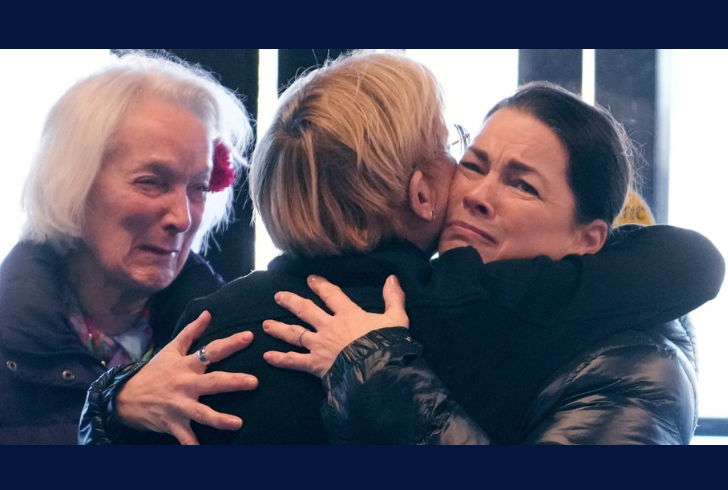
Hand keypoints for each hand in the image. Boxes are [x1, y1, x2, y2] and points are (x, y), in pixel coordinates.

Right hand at [115, 311, 257, 444]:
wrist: (124, 396)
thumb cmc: (153, 372)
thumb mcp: (170, 350)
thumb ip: (191, 332)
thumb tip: (208, 313)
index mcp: (186, 365)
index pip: (211, 351)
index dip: (231, 343)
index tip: (250, 337)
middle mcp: (185, 385)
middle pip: (212, 382)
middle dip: (233, 382)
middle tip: (254, 382)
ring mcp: (178, 406)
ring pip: (202, 413)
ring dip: (220, 419)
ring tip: (238, 423)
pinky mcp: (172, 423)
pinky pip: (184, 438)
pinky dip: (192, 446)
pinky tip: (202, 453)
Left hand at [263, 274, 407, 377]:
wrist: (378, 370)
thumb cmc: (388, 345)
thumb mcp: (397, 319)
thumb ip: (393, 298)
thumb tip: (392, 278)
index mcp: (348, 315)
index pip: (332, 295)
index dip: (321, 285)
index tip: (311, 279)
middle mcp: (329, 327)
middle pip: (306, 311)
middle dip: (291, 302)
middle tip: (278, 296)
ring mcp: (320, 345)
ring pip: (294, 334)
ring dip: (278, 329)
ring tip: (265, 325)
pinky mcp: (315, 364)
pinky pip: (294, 361)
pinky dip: (280, 359)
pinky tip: (267, 357)